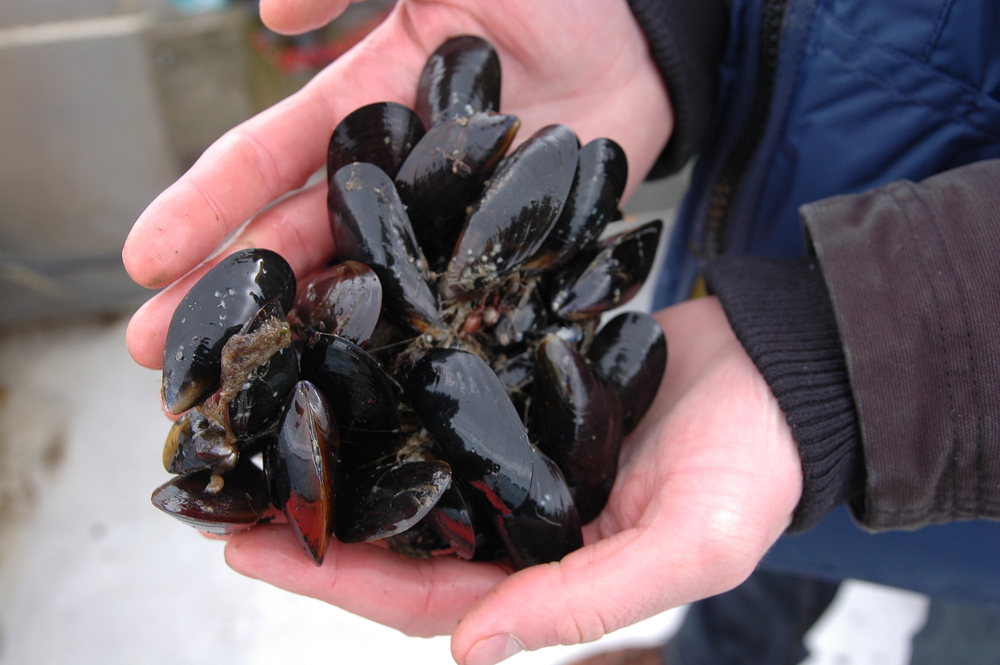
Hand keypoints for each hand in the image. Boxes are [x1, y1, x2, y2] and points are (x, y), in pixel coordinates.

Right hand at [121, 0, 671, 370]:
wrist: (648, 27)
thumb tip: (267, 16)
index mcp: (366, 105)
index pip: (266, 160)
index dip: (202, 207)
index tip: (142, 261)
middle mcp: (398, 175)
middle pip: (301, 242)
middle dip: (232, 298)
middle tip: (166, 363)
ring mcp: (453, 221)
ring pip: (368, 288)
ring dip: (311, 339)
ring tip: (254, 398)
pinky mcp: (511, 249)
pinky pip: (458, 303)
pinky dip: (419, 347)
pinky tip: (382, 395)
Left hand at [223, 297, 803, 664]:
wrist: (783, 371)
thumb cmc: (753, 467)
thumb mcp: (693, 547)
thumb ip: (588, 601)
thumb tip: (472, 655)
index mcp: (545, 574)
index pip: (426, 595)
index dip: (340, 582)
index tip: (252, 555)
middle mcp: (516, 524)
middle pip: (393, 538)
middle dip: (307, 526)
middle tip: (219, 502)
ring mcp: (513, 460)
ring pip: (405, 472)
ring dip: (334, 460)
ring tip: (253, 441)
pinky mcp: (516, 398)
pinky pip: (436, 406)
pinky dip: (384, 399)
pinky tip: (335, 370)